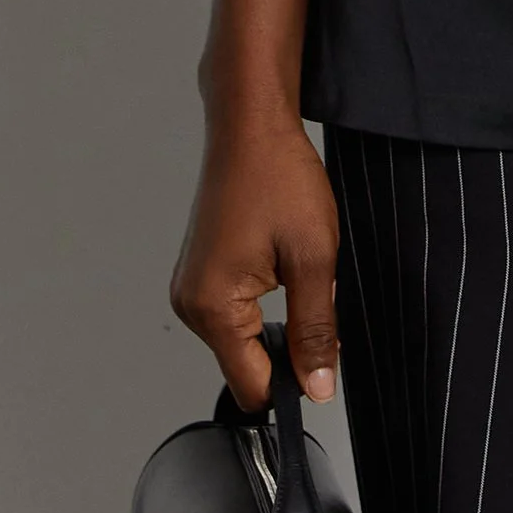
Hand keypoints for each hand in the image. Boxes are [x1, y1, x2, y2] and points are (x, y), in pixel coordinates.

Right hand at [171, 105, 340, 409]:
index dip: (293, 385)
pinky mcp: (198, 273)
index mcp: (212, 306)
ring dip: (275, 321)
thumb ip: (315, 331)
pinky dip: (262, 303)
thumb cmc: (277, 176)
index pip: (252, 386)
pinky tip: (276, 263)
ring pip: (242, 339)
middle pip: (245, 365)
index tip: (323, 363)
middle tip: (314, 294)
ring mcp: (189, 287)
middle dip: (288, 348)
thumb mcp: (314, 259)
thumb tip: (318, 386)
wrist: (250, 126)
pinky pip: (233, 313)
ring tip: (291, 268)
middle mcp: (190, 302)